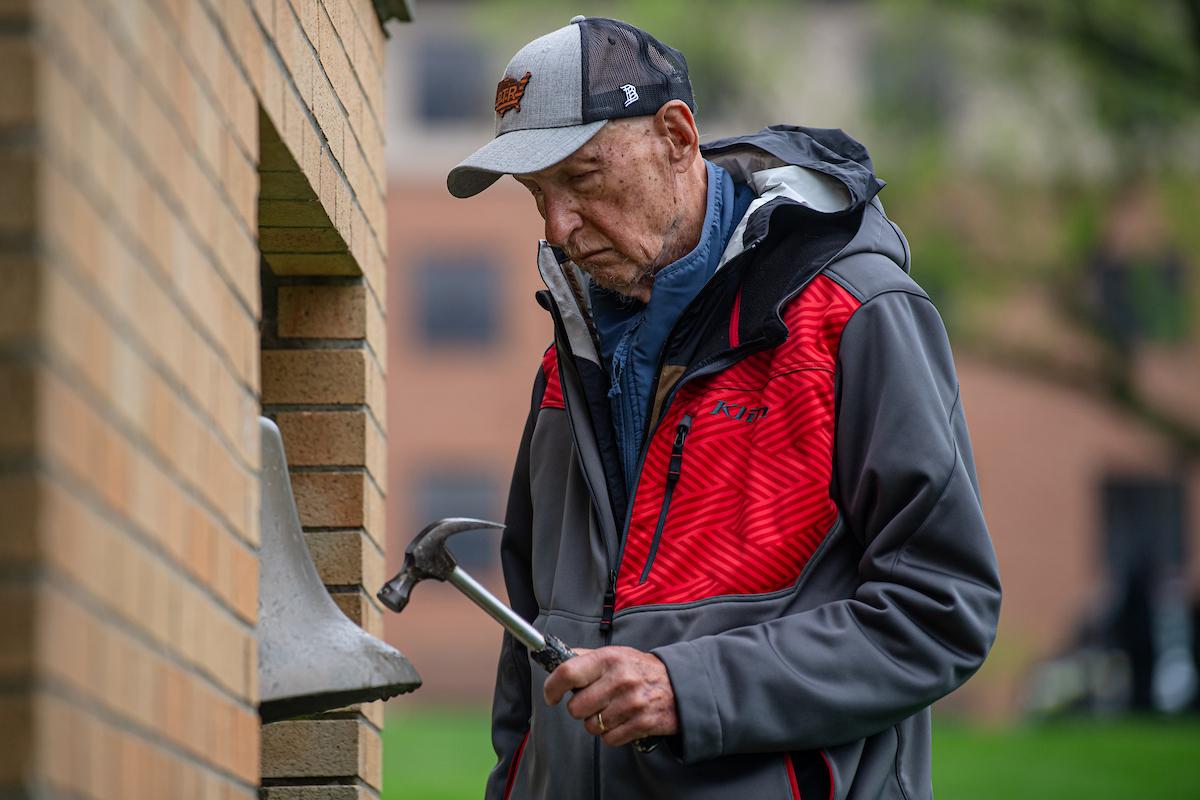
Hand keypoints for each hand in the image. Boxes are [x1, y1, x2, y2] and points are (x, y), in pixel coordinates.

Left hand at [542, 646, 677, 746]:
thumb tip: (555, 660)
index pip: (567, 673)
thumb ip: (585, 658)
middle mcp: (620, 679)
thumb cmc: (640, 669)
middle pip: (576, 707)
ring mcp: (632, 703)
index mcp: (609, 658)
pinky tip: (622, 720)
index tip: (552, 696)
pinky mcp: (642, 724)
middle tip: (593, 702)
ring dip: (596, 722)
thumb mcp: (615, 654)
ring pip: (591, 726)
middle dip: (580, 709)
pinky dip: (611, 734)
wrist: (680, 685)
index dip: (552, 687)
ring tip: (612, 710)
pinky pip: (609, 739)